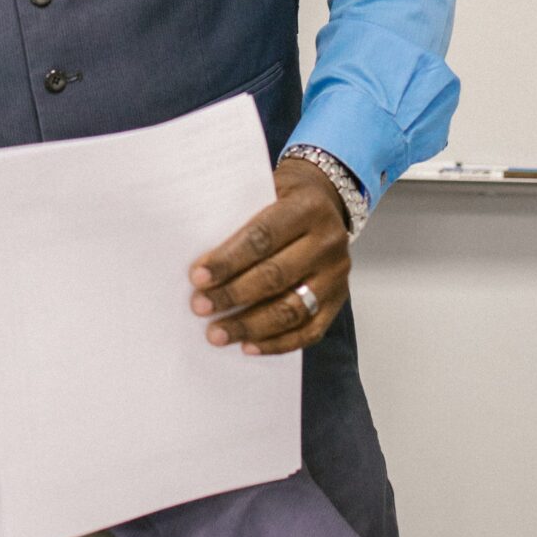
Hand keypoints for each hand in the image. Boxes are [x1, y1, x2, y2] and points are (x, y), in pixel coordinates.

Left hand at [188, 155, 350, 354]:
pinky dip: (277, 343)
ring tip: (217, 334)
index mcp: (307, 208)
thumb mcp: (264, 190)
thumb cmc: (283, 198)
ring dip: (250, 326)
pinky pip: (310, 331)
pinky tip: (248, 346)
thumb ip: (240, 219)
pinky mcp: (340, 300)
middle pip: (276, 276)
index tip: (197, 277)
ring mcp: (337, 274)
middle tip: (200, 307)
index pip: (263, 237)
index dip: (228, 260)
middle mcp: (328, 242)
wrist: (327, 201)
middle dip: (233, 295)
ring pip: (292, 309)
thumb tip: (200, 263)